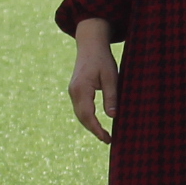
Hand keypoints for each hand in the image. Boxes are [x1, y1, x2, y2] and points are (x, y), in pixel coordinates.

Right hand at [69, 24, 117, 143]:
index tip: (107, 138)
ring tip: (104, 135)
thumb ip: (111, 96)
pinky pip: (80, 108)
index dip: (97, 129)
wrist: (90, 44)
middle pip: (82, 117)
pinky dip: (87, 118)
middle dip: (94, 130)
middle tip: (108, 140)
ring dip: (90, 125)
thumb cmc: (102, 59)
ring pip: (80, 114)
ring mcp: (73, 91)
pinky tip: (97, 123)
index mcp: (81, 89)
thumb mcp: (111, 77)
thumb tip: (113, 116)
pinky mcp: (75, 90)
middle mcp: (74, 92)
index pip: (87, 115)